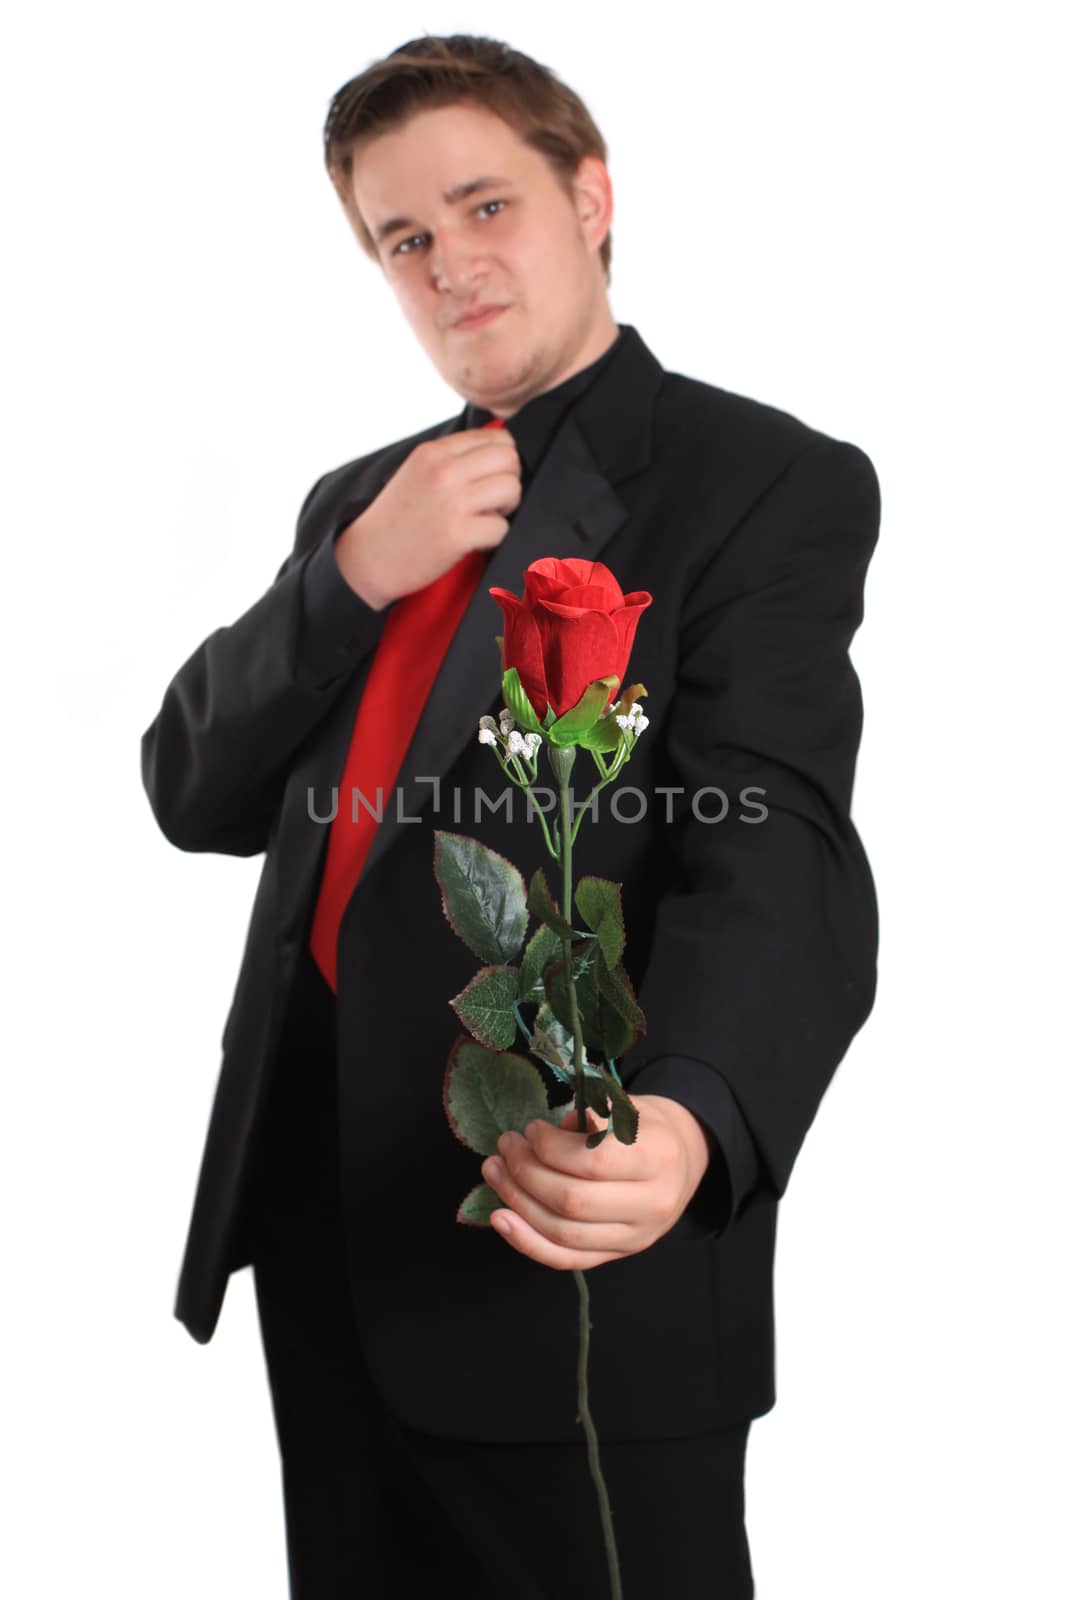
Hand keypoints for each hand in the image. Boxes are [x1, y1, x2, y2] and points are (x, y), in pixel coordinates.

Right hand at [334, 425, 521, 608]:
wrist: (367, 558)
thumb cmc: (396, 519)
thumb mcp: (417, 472)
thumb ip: (453, 458)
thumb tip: (500, 449)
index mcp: (434, 452)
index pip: (497, 437)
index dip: (503, 461)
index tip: (490, 479)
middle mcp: (443, 471)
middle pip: (510, 459)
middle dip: (509, 481)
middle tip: (492, 501)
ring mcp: (451, 502)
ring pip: (511, 489)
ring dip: (506, 508)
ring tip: (483, 519)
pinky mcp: (457, 534)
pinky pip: (502, 528)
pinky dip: (494, 537)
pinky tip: (474, 540)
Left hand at [479, 1094, 712, 1269]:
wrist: (683, 1162)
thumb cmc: (648, 1129)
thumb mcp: (629, 1107)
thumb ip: (594, 1115)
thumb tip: (555, 1131)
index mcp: (658, 1159)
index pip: (593, 1162)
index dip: (551, 1147)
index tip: (531, 1130)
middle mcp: (651, 1205)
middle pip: (572, 1201)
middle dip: (526, 1173)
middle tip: (506, 1146)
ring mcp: (634, 1238)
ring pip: (563, 1233)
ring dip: (518, 1202)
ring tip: (495, 1172)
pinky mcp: (616, 1256)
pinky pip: (566, 1260)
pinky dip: (527, 1242)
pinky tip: (501, 1218)